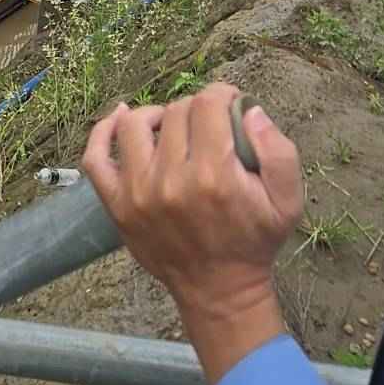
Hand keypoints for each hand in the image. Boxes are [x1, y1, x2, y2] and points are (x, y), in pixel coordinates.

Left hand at [82, 82, 304, 384]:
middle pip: (176, 112)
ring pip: (134, 125)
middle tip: (208, 127)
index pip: (207, 105)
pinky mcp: (117, 205)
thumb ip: (279, 152)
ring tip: (172, 126)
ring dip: (155, 115)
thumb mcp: (287, 202)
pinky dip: (103, 132)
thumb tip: (249, 111)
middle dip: (196, 110)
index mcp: (215, 176)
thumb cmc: (253, 241)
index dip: (221, 94)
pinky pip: (96, 158)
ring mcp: (138, 192)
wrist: (219, 290)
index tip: (228, 103)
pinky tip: (122, 119)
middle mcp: (172, 180)